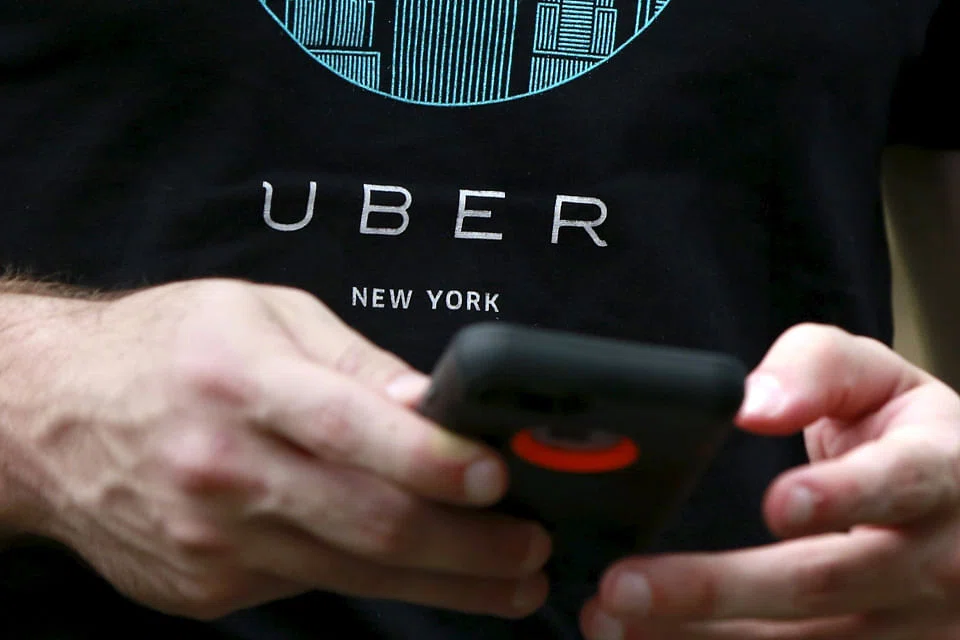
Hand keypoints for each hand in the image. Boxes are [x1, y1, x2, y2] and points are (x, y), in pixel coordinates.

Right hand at [0, 279, 550, 619]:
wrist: (49, 416)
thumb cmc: (165, 350)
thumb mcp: (261, 314)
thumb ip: (353, 364)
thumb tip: (433, 405)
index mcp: (239, 379)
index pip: (350, 426)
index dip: (432, 457)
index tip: (497, 477)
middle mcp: (222, 467)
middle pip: (367, 520)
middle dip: (468, 545)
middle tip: (531, 548)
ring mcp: (212, 539)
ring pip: (351, 571)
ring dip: (444, 583)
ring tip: (508, 581)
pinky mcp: (206, 586)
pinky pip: (310, 586)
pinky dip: (374, 580)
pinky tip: (418, 570)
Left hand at [581, 323, 959, 639]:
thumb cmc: (908, 433)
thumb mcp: (877, 377)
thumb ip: (815, 369)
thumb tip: (752, 403)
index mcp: (941, 472)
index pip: (896, 484)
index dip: (839, 497)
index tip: (777, 503)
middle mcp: (936, 560)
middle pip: (824, 583)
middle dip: (717, 588)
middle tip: (625, 583)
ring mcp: (915, 626)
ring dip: (701, 638)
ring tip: (614, 620)